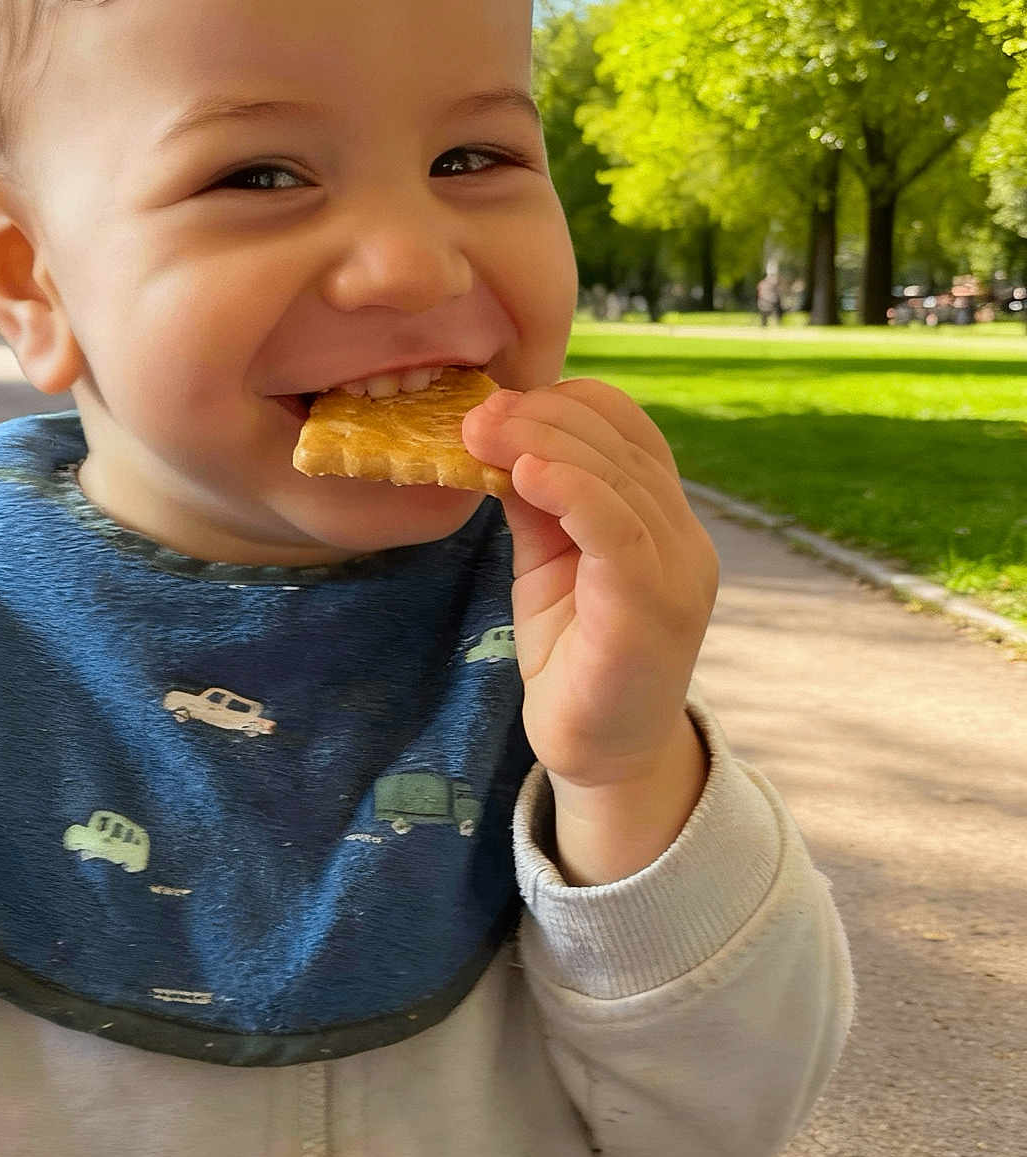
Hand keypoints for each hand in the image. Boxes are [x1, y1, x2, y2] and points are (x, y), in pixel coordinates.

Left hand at [462, 379, 718, 876]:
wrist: (597, 754)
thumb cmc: (573, 657)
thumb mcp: (548, 564)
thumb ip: (538, 505)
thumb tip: (498, 439)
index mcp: (661, 519)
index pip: (630, 430)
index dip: (567, 403)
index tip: (498, 402)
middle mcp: (681, 538)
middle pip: (621, 444)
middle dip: (542, 416)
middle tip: (475, 415)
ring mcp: (675, 571)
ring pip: (618, 477)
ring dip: (544, 442)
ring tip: (483, 433)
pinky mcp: (653, 607)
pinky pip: (617, 529)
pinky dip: (572, 490)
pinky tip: (525, 474)